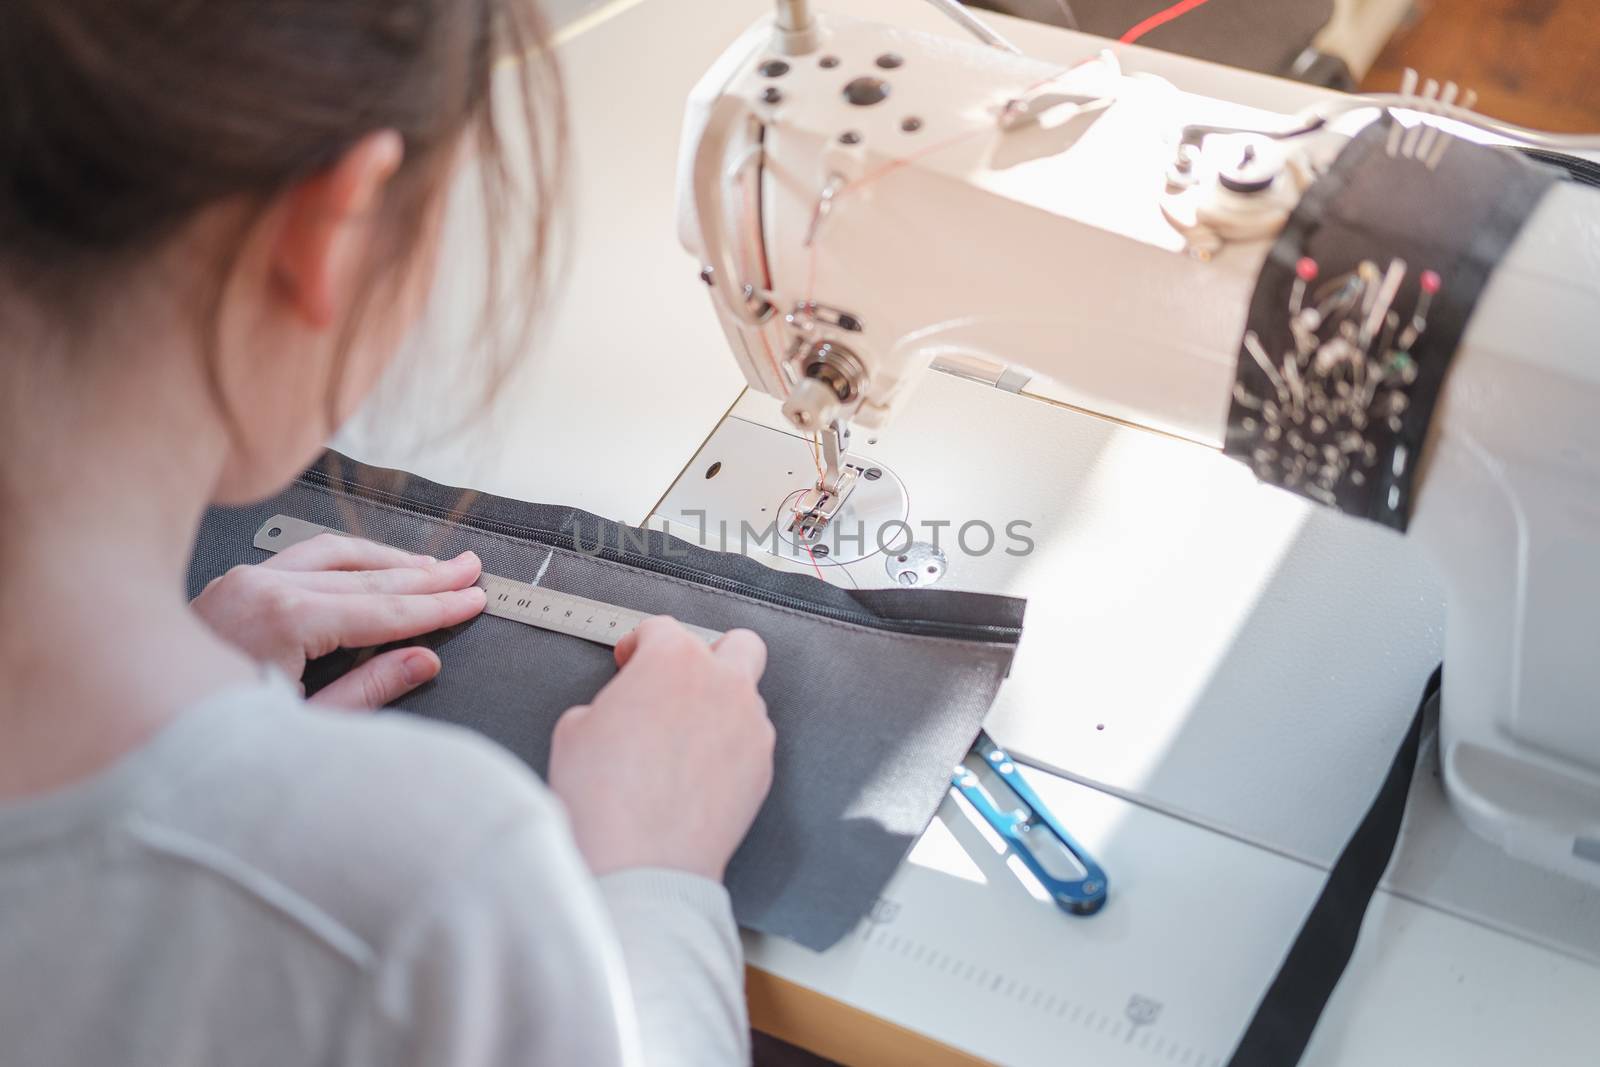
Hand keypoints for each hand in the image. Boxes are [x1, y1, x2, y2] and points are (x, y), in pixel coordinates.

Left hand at [192, 533, 486, 708]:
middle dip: (426, 575)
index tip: (473, 599)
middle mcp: (264, 588)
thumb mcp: (304, 728)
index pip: (383, 609)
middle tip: (469, 570)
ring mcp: (245, 580)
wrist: (136, 724)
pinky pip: (302, 555)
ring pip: (335, 553)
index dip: (436, 605)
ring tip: (432, 564)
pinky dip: (345, 558)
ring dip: (389, 558)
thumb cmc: (209, 737)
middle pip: (367, 576)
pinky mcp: (233, 585)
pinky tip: (368, 562)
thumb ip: (369, 690)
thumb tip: (421, 661)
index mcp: (286, 621)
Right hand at [549, 617, 773, 880]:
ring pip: (747, 696)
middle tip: (677, 681)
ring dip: (719, 706)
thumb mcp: (575, 728)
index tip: (629, 660)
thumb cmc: (603, 799)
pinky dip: (729, 747)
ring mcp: (751, 726)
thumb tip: (620, 709)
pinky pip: (750, 741)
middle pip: (737, 644)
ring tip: (684, 739)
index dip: (638, 644)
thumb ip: (610, 700)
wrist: (639, 865)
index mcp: (674, 661)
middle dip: (709, 655)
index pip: (662, 628)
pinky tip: (698, 773)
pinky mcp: (763, 767)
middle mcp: (723, 684)